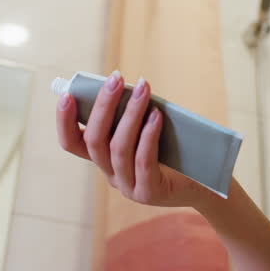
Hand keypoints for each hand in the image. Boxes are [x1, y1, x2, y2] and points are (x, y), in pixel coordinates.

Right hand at [56, 71, 213, 209]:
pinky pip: (143, 161)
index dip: (64, 122)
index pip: (73, 144)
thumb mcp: (148, 129)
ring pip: (118, 148)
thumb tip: (125, 84)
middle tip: (117, 79)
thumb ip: (132, 114)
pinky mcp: (149, 192)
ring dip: (130, 114)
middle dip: (103, 106)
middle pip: (95, 141)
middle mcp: (111, 174)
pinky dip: (147, 135)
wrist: (205, 183)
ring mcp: (128, 186)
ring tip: (143, 89)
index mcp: (105, 159)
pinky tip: (156, 115)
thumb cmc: (176, 149)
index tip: (67, 95)